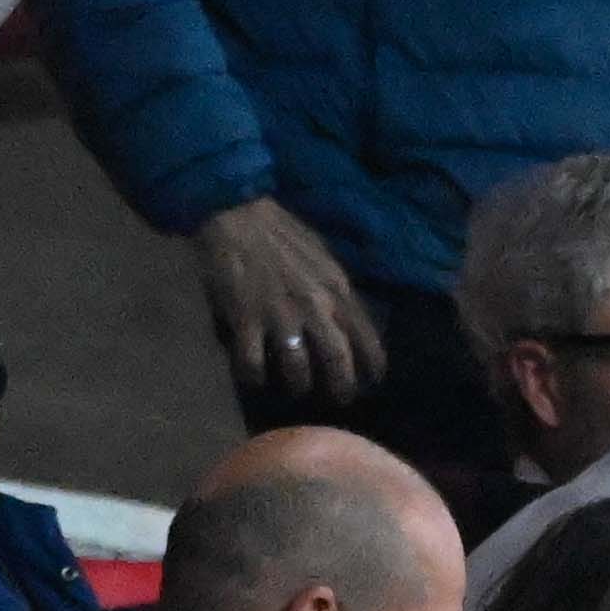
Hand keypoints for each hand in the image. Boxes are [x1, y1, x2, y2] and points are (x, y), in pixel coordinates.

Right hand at [185, 199, 379, 405]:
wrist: (236, 212)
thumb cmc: (280, 231)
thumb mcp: (322, 255)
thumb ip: (336, 288)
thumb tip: (350, 317)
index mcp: (336, 288)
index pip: (366, 336)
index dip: (373, 364)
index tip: (373, 380)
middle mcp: (314, 306)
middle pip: (337, 360)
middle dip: (341, 387)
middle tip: (338, 399)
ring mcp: (279, 316)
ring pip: (297, 370)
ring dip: (298, 385)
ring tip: (295, 389)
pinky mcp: (246, 320)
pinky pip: (253, 364)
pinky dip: (253, 376)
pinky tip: (252, 376)